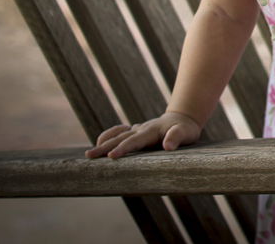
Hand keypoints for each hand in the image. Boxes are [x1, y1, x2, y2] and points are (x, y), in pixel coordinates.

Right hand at [84, 111, 201, 159]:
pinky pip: (119, 132)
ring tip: (89, 154)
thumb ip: (176, 138)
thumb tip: (168, 146)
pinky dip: (108, 136)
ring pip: (116, 135)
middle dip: (104, 148)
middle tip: (89, 157)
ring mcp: (137, 130)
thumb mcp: (186, 132)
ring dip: (103, 143)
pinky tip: (100, 144)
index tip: (111, 157)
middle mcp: (141, 129)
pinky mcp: (135, 132)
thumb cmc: (185, 129)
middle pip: (120, 138)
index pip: (134, 141)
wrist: (182, 118)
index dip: (123, 149)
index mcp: (151, 132)